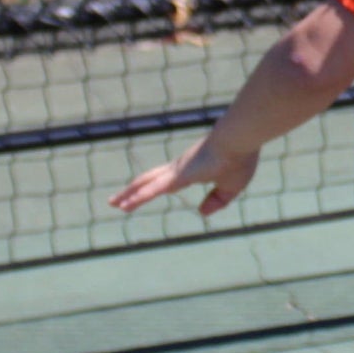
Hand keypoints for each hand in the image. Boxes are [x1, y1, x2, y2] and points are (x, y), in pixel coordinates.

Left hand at [110, 132, 259, 217]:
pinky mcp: (177, 175)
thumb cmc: (239, 159)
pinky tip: (125, 205)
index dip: (153, 190)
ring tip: (114, 203)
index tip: (142, 197)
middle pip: (149, 181)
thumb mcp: (232, 187)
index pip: (166, 183)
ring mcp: (176, 171)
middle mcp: (178, 169)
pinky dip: (139, 197)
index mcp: (191, 171)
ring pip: (146, 184)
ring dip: (129, 194)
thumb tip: (201, 212)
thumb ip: (218, 200)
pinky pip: (154, 189)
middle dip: (132, 191)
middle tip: (116, 200)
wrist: (239, 140)